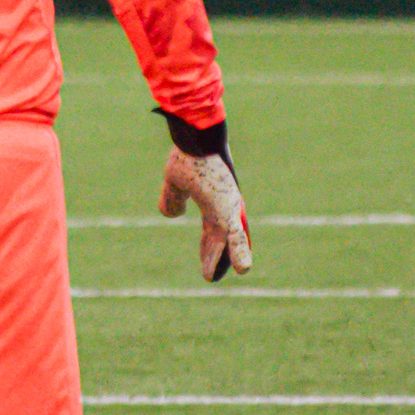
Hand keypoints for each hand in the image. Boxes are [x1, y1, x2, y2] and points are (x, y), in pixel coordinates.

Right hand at [159, 148, 253, 282]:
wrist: (196, 138)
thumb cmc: (187, 152)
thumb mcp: (174, 180)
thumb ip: (172, 198)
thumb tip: (171, 214)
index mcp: (211, 199)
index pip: (211, 231)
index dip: (208, 249)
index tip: (205, 265)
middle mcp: (223, 205)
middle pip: (220, 238)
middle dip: (215, 257)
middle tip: (211, 276)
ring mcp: (227, 207)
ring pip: (230, 240)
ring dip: (227, 259)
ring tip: (234, 274)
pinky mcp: (228, 208)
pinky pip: (234, 235)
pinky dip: (238, 252)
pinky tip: (243, 269)